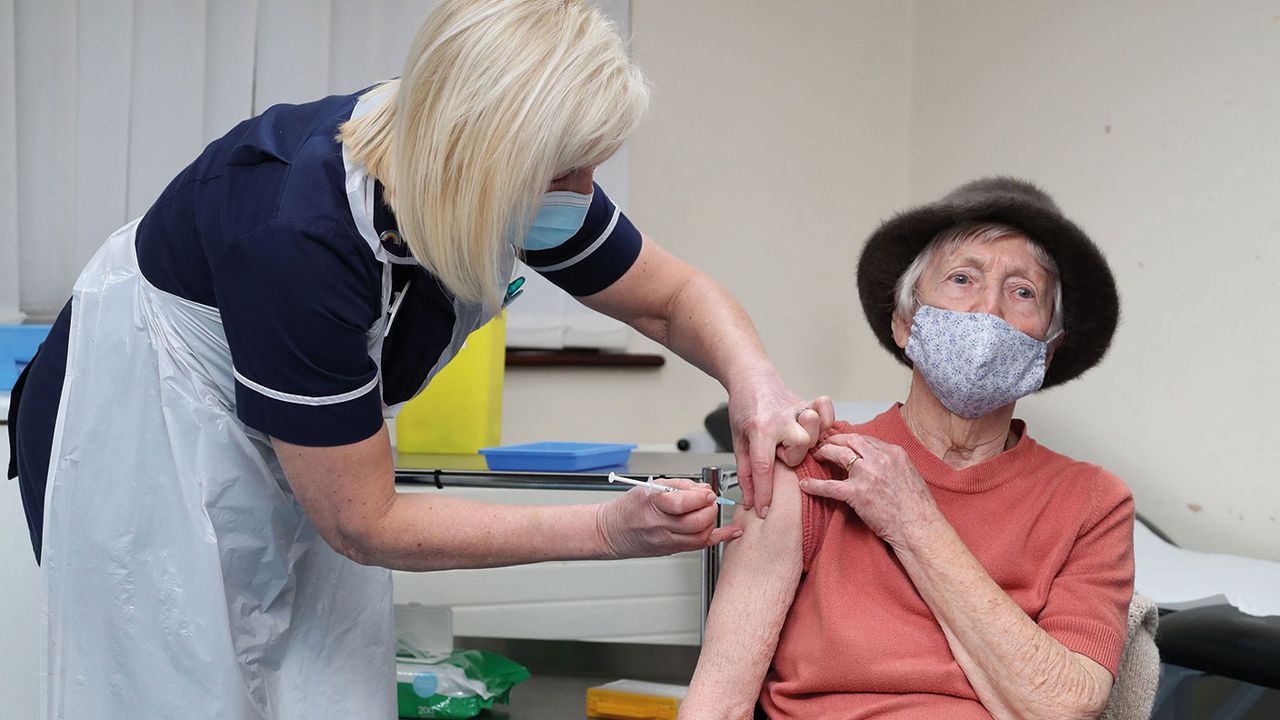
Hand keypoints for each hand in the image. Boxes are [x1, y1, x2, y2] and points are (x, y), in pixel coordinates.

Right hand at [595, 477, 741, 558]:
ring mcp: (666, 541)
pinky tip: (730, 532)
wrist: (613, 531)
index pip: (681, 503)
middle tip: (710, 502)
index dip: (700, 497)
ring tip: (707, 512)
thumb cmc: (629, 508)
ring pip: (700, 536)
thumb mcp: (650, 486)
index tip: (707, 492)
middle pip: (695, 522)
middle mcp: (659, 525)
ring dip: (711, 522)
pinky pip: (699, 546)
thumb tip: (703, 489)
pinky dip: (718, 538)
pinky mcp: (672, 550)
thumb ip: (679, 486)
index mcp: (652, 505)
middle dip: (710, 509)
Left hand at [729, 377, 833, 516]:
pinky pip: (826, 410)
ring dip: (806, 442)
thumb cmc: (744, 409)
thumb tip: (750, 501)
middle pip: (798, 451)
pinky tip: (815, 426)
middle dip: (789, 457)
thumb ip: (745, 472)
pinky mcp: (808, 402)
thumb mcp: (738, 441)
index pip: (763, 468)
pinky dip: (826, 419)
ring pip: (813, 434)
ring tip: (794, 440)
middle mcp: (781, 419)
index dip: (764, 494)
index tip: (764, 510)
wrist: (750, 378)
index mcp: (759, 430)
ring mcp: (797, 409)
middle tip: (779, 451)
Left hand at [803, 434, 939, 550]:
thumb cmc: (917, 506)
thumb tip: (878, 460)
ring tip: (814, 456)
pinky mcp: (857, 494)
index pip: (865, 438)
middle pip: (849, 440)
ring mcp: (867, 475)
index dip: (849, 439)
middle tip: (822, 444)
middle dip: (833, 440)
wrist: (919, 527)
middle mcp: (880, 459)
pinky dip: (814, 485)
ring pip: (838, 454)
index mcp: (894, 452)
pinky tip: (804, 485)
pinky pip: (830, 486)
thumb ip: (892, 463)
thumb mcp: (909, 473)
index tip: (840, 441)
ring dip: (823, 453)